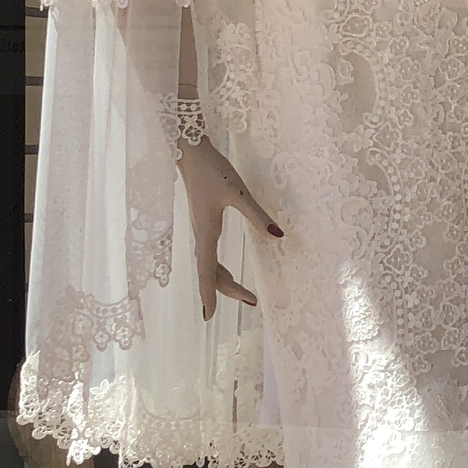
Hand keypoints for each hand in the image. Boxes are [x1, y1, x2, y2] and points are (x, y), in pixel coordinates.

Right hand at [180, 133, 281, 319]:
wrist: (189, 151)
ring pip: (209, 264)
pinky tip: (223, 267)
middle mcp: (201, 235)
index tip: (209, 316)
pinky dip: (217, 267)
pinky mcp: (202, 221)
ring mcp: (200, 229)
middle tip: (253, 301)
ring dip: (223, 280)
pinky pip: (208, 253)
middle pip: (211, 273)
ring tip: (244, 292)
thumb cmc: (212, 170)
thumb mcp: (238, 192)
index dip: (209, 295)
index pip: (208, 272)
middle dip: (228, 290)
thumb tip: (278, 235)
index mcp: (206, 233)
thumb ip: (257, 215)